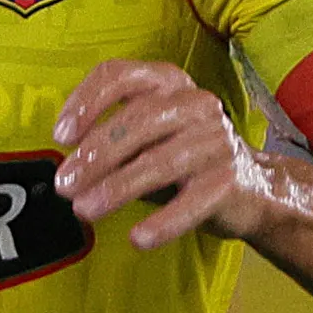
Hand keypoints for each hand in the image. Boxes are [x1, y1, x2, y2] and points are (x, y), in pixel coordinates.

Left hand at [54, 59, 277, 250]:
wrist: (252, 188)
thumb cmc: (183, 158)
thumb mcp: (144, 139)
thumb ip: (109, 141)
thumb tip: (66, 168)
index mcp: (167, 83)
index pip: (119, 75)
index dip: (85, 102)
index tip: (60, 136)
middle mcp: (196, 103)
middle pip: (137, 120)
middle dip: (95, 155)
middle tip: (65, 184)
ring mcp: (216, 139)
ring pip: (160, 161)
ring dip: (116, 188)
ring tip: (85, 210)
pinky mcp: (230, 179)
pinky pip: (190, 202)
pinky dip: (162, 222)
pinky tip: (138, 237)